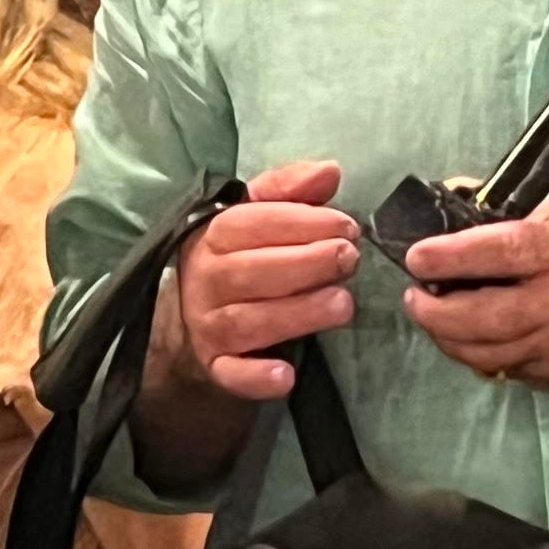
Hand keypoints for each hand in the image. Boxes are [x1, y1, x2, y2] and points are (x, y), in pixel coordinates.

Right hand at [159, 160, 354, 402]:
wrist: (198, 319)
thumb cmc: (241, 257)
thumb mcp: (258, 214)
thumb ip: (291, 190)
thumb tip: (329, 171)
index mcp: (212, 235)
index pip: (251, 223)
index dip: (301, 222)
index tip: (347, 226)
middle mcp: (205, 280)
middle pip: (252, 272)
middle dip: (306, 264)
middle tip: (350, 259)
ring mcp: (208, 326)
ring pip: (248, 322)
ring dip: (297, 314)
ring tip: (342, 304)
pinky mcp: (216, 367)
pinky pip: (232, 375)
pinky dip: (256, 378)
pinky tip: (286, 375)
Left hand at [400, 202, 548, 390]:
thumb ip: (506, 214)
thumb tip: (450, 199)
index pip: (499, 252)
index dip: (452, 257)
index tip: (418, 256)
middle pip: (480, 317)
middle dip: (434, 312)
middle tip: (414, 296)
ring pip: (483, 352)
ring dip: (446, 337)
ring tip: (431, 316)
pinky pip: (500, 369)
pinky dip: (474, 353)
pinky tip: (464, 337)